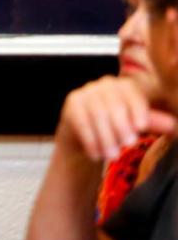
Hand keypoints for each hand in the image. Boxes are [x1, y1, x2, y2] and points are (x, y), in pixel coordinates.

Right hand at [57, 75, 176, 160]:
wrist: (84, 137)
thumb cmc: (116, 130)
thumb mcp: (136, 126)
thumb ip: (152, 123)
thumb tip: (173, 125)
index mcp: (124, 86)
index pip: (131, 92)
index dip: (137, 108)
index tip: (141, 127)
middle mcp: (104, 84)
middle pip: (114, 104)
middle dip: (122, 126)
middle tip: (128, 145)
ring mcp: (86, 92)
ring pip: (97, 114)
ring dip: (106, 137)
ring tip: (112, 155)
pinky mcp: (72, 102)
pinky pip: (81, 120)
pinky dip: (90, 139)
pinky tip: (96, 154)